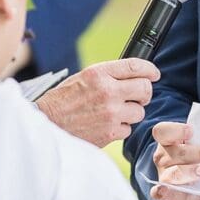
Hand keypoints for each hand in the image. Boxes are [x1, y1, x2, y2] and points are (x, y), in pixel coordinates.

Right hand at [37, 58, 159, 146]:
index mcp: (99, 73)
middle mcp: (108, 91)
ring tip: (114, 113)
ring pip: (140, 111)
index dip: (150, 69)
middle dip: (143, 93)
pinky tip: (106, 125)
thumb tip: (133, 75)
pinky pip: (128, 129)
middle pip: (145, 89)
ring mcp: (111, 113)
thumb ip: (108, 75)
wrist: (45, 124)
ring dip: (131, 112)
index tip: (154, 74)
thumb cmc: (62, 100)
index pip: (135, 66)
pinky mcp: (110, 133)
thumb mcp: (83, 77)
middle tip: (137, 96)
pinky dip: (121, 128)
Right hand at [150, 121, 199, 199]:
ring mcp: (163, 175)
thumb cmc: (196, 156)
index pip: (163, 131)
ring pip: (173, 173)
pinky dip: (162, 192)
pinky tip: (164, 190)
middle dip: (197, 152)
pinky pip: (160, 193)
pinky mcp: (167, 194)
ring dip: (189, 172)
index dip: (176, 130)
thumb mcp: (199, 144)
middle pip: (176, 153)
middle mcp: (163, 157)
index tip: (191, 131)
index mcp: (167, 140)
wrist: (193, 184)